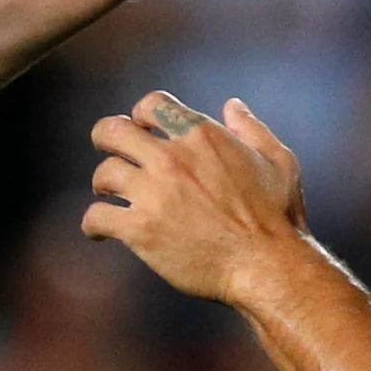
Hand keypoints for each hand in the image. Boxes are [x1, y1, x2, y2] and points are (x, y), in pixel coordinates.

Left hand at [81, 90, 316, 302]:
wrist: (266, 265)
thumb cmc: (278, 217)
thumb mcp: (278, 161)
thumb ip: (251, 129)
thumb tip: (232, 105)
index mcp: (202, 135)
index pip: (151, 105)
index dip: (141, 116)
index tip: (142, 130)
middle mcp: (172, 158)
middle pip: (113, 131)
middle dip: (105, 138)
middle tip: (107, 152)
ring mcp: (154, 193)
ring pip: (103, 173)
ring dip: (102, 184)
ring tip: (109, 196)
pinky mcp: (141, 229)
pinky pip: (97, 217)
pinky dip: (92, 224)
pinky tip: (99, 231)